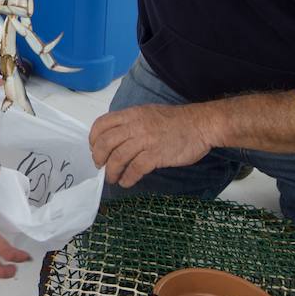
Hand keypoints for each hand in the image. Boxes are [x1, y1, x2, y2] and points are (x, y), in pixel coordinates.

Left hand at [89, 104, 213, 187]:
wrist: (201, 124)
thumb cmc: (176, 121)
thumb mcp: (148, 113)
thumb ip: (131, 123)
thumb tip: (115, 139)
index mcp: (132, 114)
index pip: (102, 124)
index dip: (94, 139)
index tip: (95, 149)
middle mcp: (136, 126)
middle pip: (105, 143)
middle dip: (99, 157)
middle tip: (101, 166)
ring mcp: (146, 140)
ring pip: (118, 158)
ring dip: (111, 171)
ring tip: (112, 178)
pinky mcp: (156, 155)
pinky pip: (135, 169)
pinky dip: (127, 178)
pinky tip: (127, 182)